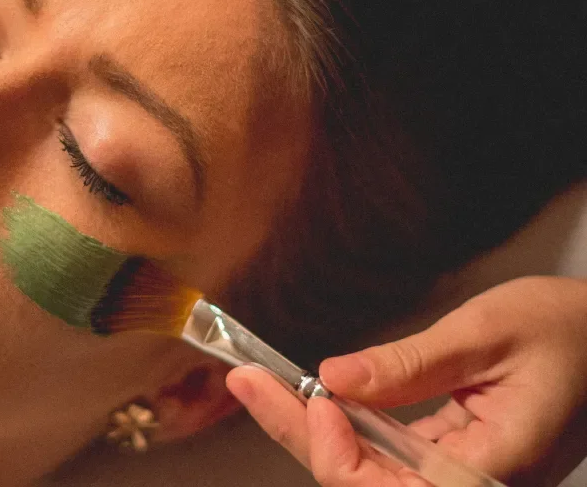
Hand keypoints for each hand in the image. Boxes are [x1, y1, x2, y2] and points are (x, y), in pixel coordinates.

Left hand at [226, 276, 586, 486]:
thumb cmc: (567, 330)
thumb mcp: (486, 333)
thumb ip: (410, 364)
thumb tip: (335, 377)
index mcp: (494, 468)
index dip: (338, 451)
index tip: (311, 395)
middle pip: (366, 483)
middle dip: (301, 435)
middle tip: (246, 383)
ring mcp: (462, 481)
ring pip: (369, 472)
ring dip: (311, 431)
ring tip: (258, 387)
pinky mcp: (452, 463)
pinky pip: (386, 457)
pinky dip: (342, 428)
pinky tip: (306, 399)